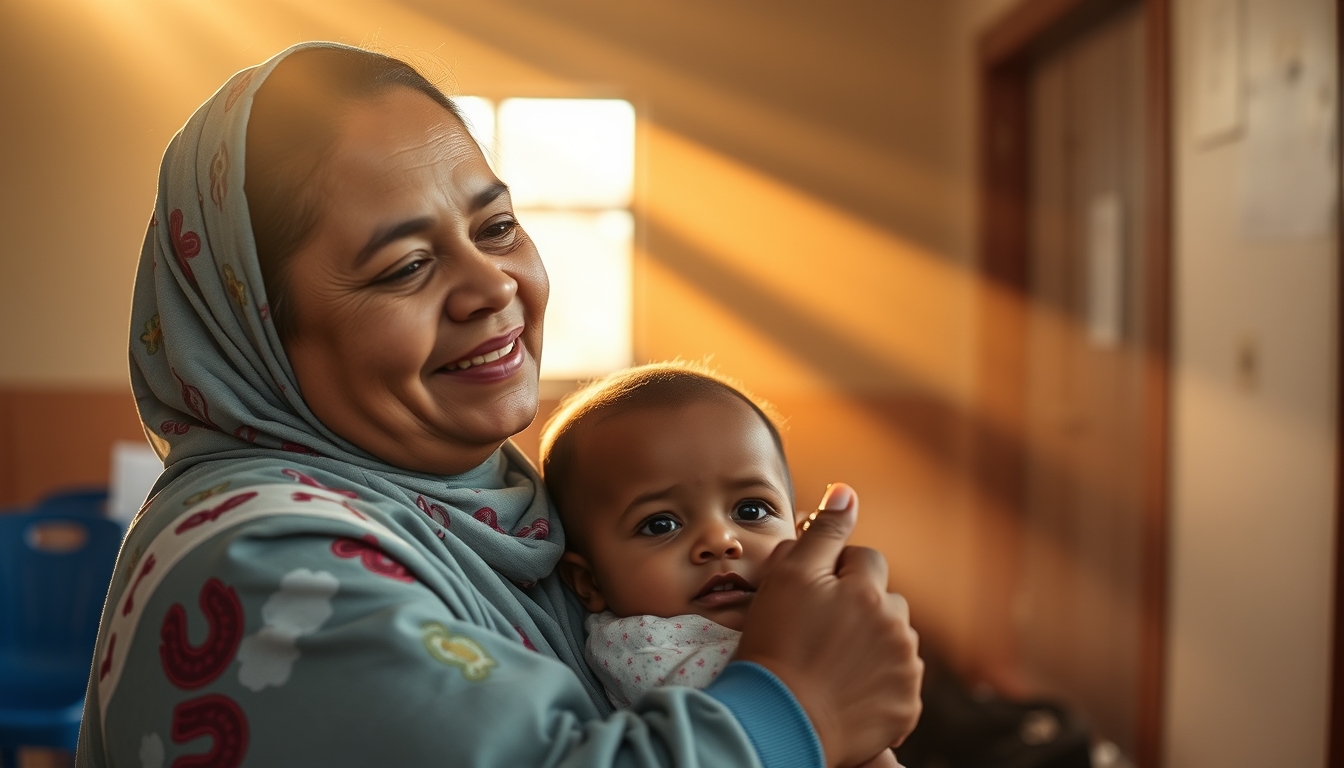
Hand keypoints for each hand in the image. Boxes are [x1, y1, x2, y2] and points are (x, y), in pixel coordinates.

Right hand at [735, 483, 922, 767]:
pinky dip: (877, 683)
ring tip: (830, 664)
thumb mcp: (788, 578)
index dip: (835, 575)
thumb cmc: (775, 646)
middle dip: (858, 609)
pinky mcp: (906, 707)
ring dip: (870, 645)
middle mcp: (897, 626)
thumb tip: (847, 492)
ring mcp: (905, 669)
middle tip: (818, 634)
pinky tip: (846, 690)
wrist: (777, 722)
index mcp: (870, 590)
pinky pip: (898, 682)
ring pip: (893, 640)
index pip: (864, 561)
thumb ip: (823, 532)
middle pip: (884, 601)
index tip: (811, 599)